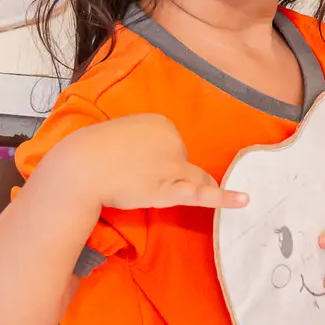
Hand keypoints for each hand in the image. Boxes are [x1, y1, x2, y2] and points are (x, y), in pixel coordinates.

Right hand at [81, 114, 247, 211]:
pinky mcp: (171, 189)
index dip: (157, 158)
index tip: (134, 163)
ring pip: (193, 177)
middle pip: (182, 161)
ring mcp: (174, 165)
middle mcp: (173, 140)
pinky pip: (201, 194)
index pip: (172, 144)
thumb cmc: (91, 152)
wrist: (81, 167)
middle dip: (165, 172)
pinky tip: (243, 200)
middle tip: (132, 177)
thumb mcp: (119, 136)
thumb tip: (147, 160)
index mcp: (161, 123)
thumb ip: (139, 143)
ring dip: (192, 184)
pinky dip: (224, 198)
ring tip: (171, 190)